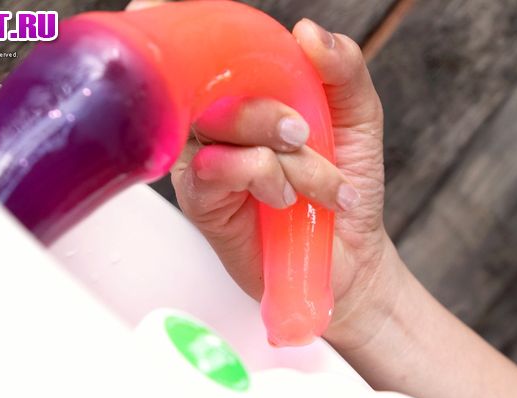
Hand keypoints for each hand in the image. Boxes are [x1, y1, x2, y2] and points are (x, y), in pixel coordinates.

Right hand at [128, 4, 400, 346]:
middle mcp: (216, 120)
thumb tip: (309, 32)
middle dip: (268, 110)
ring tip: (316, 182)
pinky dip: (260, 176)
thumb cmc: (346, 181)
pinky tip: (284, 199)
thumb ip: (343, 69)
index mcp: (245, 90)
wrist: (351, 254)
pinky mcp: (200, 199)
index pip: (201, 48)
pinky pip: (214, 168)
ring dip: (279, 154)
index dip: (181, 26)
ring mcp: (201, 158)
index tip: (159, 10)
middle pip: (209, 82)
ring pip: (217, 124)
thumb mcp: (358, 117)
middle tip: (304, 135)